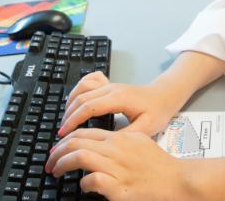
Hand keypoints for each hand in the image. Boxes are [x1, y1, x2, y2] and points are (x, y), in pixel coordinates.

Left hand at [46, 128, 190, 198]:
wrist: (180, 181)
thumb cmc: (161, 167)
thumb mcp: (140, 143)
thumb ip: (119, 142)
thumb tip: (98, 148)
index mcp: (120, 138)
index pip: (84, 133)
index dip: (65, 140)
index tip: (56, 149)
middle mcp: (117, 149)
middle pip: (77, 142)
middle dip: (57, 152)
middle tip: (49, 162)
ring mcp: (118, 167)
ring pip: (80, 157)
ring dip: (62, 164)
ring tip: (56, 172)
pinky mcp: (120, 187)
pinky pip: (93, 179)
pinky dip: (83, 182)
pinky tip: (83, 186)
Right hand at [57, 71, 180, 137]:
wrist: (164, 96)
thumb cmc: (157, 112)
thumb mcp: (146, 128)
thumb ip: (127, 135)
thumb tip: (106, 143)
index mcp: (119, 99)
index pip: (89, 107)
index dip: (74, 120)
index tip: (64, 133)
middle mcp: (111, 88)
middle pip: (81, 98)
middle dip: (68, 115)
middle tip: (61, 133)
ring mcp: (109, 84)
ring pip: (81, 89)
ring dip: (70, 103)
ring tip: (65, 120)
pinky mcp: (108, 84)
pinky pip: (87, 81)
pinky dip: (77, 90)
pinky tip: (74, 101)